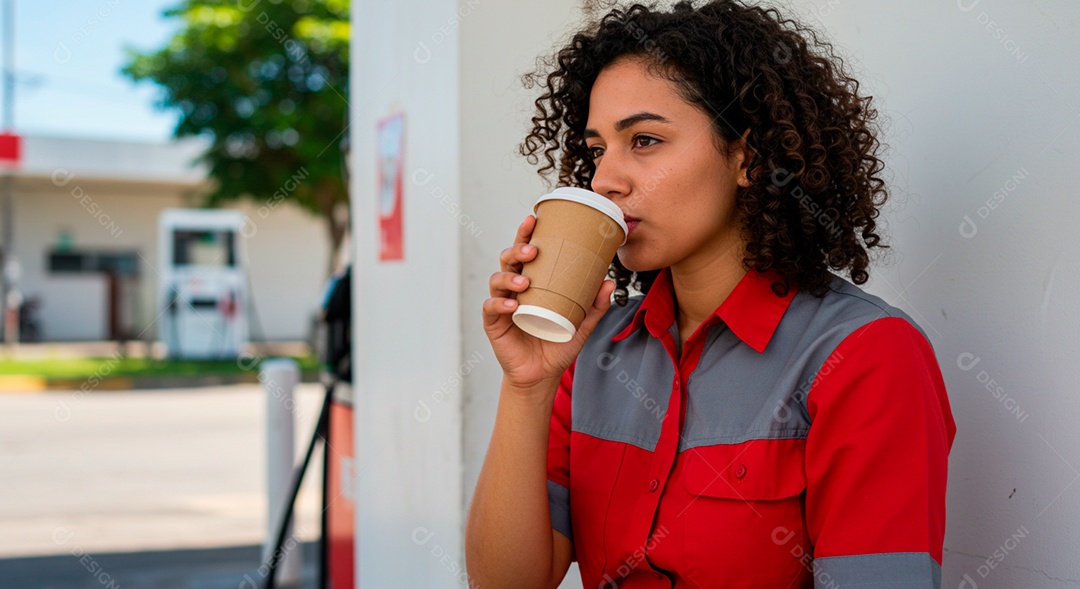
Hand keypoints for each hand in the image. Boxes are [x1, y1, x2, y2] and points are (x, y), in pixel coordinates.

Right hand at [482, 214, 615, 391]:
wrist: (542, 375)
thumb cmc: (557, 344)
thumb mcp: (581, 324)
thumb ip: (595, 305)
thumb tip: (609, 282)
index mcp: (532, 281)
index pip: (526, 252)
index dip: (526, 234)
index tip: (534, 219)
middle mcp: (514, 288)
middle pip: (509, 259)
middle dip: (518, 250)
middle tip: (534, 251)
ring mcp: (501, 304)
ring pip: (497, 279)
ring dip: (509, 277)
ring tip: (525, 283)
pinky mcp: (493, 323)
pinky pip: (491, 308)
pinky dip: (499, 303)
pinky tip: (511, 305)